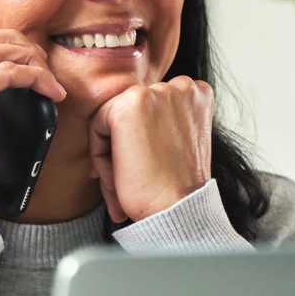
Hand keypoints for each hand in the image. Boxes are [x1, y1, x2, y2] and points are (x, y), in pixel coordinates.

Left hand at [87, 77, 213, 222]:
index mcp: (197, 94)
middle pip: (130, 111)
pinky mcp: (131, 104)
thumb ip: (158, 122)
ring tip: (124, 181)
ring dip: (110, 153)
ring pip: (111, 118)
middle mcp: (182, 86)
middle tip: (129, 180)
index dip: (141, 141)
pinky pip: (97, 125)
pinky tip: (120, 175)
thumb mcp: (178, 143)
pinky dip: (100, 155)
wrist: (177, 209)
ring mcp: (156, 92)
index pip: (150, 109)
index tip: (143, 167)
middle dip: (122, 147)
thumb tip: (122, 124)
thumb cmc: (176, 186)